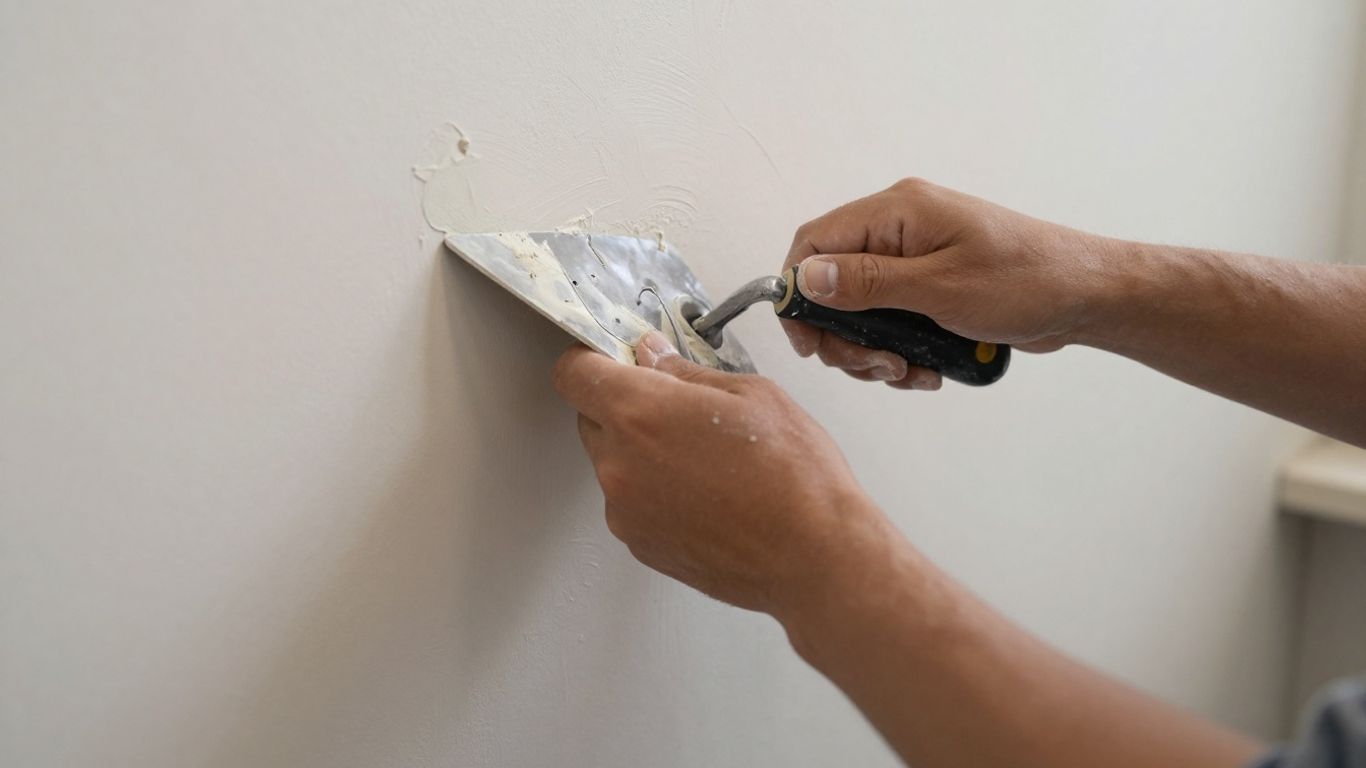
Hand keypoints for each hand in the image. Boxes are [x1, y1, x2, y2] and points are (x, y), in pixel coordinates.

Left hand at [551, 331, 889, 618]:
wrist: (814, 557)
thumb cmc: (795, 476)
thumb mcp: (751, 395)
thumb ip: (686, 373)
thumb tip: (653, 357)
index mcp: (640, 413)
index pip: (574, 374)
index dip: (592, 360)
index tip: (617, 361)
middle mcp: (619, 463)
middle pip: (591, 418)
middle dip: (625, 407)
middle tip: (680, 411)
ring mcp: (625, 511)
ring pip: (614, 463)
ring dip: (642, 453)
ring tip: (705, 460)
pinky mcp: (640, 545)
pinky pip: (631, 503)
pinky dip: (655, 493)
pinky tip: (705, 494)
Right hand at [783, 178, 1116, 388]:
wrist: (1086, 295)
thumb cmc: (1026, 281)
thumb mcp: (939, 288)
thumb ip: (867, 283)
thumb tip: (805, 277)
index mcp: (897, 211)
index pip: (814, 243)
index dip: (798, 292)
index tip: (807, 340)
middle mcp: (899, 228)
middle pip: (832, 281)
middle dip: (843, 334)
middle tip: (874, 367)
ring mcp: (915, 257)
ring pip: (859, 309)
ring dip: (872, 350)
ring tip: (906, 373)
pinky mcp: (930, 284)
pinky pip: (891, 319)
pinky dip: (898, 350)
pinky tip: (925, 370)